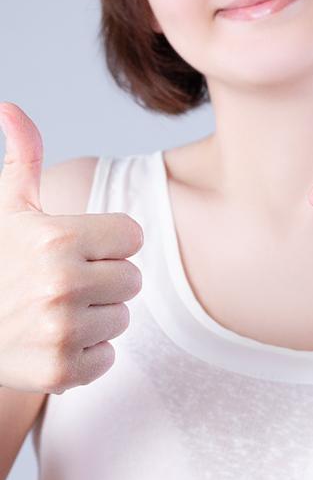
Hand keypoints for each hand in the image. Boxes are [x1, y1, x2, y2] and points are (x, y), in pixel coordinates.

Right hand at [0, 103, 143, 392]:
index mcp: (58, 238)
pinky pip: (108, 358)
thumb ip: (23, 159)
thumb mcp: (7, 209)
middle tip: (64, 283)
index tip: (77, 248)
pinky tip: (53, 342)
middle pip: (133, 279)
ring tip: (54, 312)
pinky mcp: (61, 372)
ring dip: (96, 317)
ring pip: (122, 318)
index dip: (107, 242)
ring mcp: (62, 332)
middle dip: (104, 279)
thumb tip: (11, 107)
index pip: (133, 236)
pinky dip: (86, 355)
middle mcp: (63, 284)